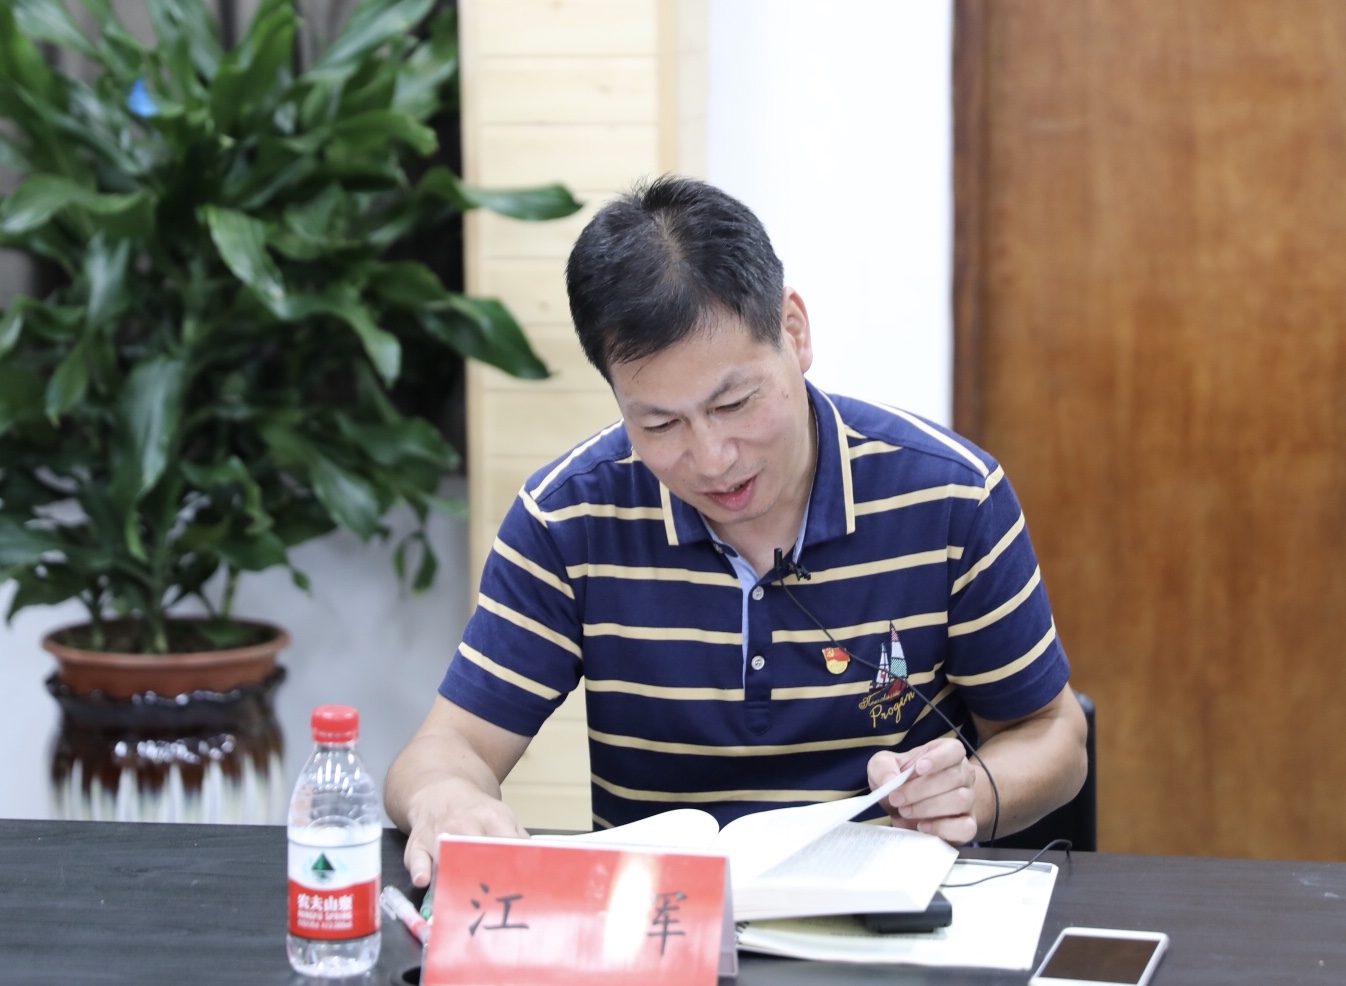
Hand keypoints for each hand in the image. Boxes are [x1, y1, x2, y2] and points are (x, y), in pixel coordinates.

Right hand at [402, 777, 528, 886]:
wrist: (440, 791)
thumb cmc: (476, 811)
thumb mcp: (503, 815)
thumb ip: (519, 839)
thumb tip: (536, 866)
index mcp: (491, 818)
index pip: (506, 841)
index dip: (513, 864)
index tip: (520, 885)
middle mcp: (464, 824)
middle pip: (474, 849)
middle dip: (484, 872)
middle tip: (494, 898)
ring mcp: (438, 833)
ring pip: (445, 855)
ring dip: (453, 875)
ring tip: (462, 898)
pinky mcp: (417, 843)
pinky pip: (416, 857)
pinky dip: (419, 869)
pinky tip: (423, 880)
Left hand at [868, 738, 978, 843]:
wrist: (905, 808)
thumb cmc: (900, 781)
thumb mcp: (884, 766)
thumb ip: (883, 767)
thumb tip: (889, 780)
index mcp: (947, 753)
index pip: (954, 750)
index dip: (939, 758)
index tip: (918, 768)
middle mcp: (963, 774)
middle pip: (954, 777)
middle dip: (921, 789)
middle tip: (897, 798)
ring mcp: (969, 800)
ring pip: (960, 801)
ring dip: (928, 808)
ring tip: (905, 811)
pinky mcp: (967, 825)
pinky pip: (965, 827)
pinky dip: (942, 828)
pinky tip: (922, 826)